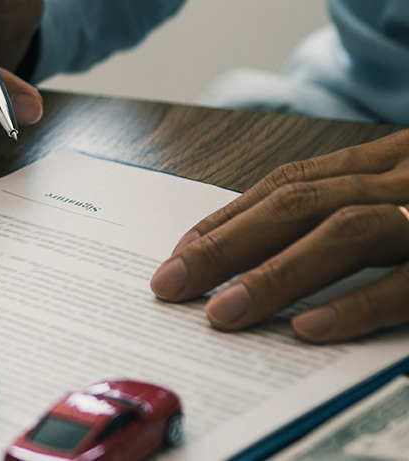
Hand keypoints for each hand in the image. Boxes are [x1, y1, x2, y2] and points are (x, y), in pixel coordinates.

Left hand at [150, 130, 408, 342]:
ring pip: (347, 231)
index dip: (230, 219)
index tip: (177, 257)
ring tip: (222, 313)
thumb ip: (350, 210)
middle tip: (172, 285)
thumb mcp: (407, 192)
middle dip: (228, 245)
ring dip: (276, 273)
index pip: (291, 184)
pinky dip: (354, 305)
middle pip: (301, 203)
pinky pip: (405, 284)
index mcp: (387, 164)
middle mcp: (402, 182)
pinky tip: (307, 328)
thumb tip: (260, 257)